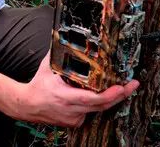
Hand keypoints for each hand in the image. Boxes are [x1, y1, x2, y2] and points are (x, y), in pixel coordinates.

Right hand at [6, 54, 139, 126]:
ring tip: (124, 87)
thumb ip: (58, 54)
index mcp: (64, 95)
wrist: (27, 105)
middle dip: (120, 95)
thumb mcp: (47, 67)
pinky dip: (96, 104)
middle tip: (132, 85)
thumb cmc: (38, 85)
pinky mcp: (75, 122)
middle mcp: (71, 109)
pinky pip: (91, 112)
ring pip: (98, 109)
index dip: (109, 94)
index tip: (122, 87)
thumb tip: (63, 37)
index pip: (91, 98)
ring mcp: (74, 118)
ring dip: (110, 98)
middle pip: (101, 105)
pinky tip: (100, 95)